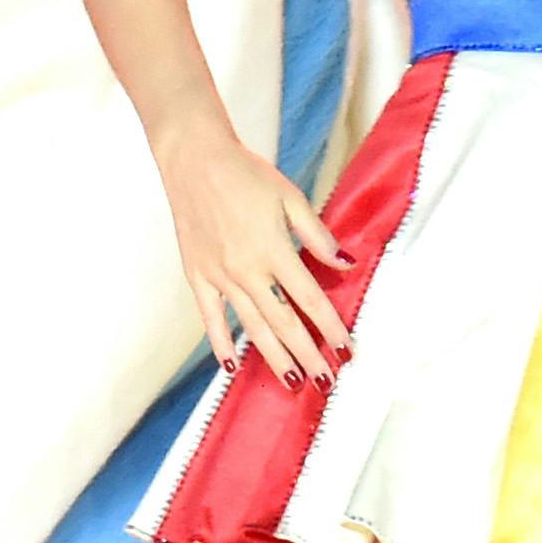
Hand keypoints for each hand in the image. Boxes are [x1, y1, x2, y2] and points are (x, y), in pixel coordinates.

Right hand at [160, 129, 350, 383]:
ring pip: (252, 327)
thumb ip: (318, 236)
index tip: (346, 350)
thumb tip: (346, 264)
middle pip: (284, 323)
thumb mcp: (291, 198)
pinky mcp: (197, 276)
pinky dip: (220, 344)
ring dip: (274, 358)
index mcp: (274, 251)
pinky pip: (210, 318)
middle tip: (326, 382)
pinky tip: (232, 365)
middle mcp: (247, 270)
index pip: (310, 300)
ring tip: (293, 383)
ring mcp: (219, 276)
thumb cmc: (246, 174)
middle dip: (308, 355)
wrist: (195, 159)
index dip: (330, 328)